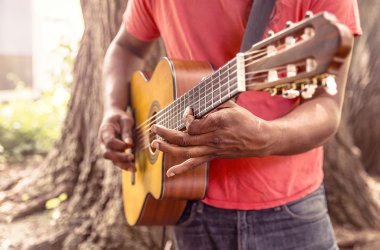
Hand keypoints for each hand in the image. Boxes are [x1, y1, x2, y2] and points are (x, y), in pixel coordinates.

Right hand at [98, 108, 135, 170]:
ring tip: (134, 168)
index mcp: (105, 131)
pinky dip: (124, 165)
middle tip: (131, 157)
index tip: (129, 145)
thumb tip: (129, 144)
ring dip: (122, 165)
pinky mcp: (112, 152)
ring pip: (111, 160)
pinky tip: (132, 168)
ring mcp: (106, 148)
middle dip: (119, 157)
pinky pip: (116, 161)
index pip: (109, 141)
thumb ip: (127, 132)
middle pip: (107, 153)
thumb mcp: (126, 120)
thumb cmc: (120, 117)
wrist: (113, 116)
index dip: (118, 145)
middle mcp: (103, 141)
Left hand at [151, 101, 272, 176]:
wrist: (259, 139)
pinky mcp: (212, 156)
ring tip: (155, 144)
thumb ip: (214, 99)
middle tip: (154, 128)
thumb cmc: (245, 120)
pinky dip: (181, 169)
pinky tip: (170, 174)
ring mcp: (212, 149)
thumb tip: (201, 82)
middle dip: (166, 133)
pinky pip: (195, 164)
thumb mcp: (232, 104)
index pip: (193, 125)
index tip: (187, 111)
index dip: (185, 118)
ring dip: (168, 149)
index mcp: (218, 123)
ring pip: (185, 152)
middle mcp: (213, 138)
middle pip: (184, 139)